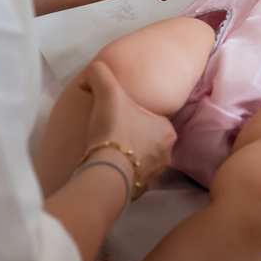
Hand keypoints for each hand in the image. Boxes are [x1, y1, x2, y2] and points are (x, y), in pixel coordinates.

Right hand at [82, 62, 175, 195]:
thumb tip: (93, 71)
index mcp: (167, 131)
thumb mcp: (107, 93)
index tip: (117, 118)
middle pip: (146, 140)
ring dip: (126, 156)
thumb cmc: (113, 132)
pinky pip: (131, 178)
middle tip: (110, 135)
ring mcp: (154, 175)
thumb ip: (101, 75)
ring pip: (140, 160)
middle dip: (130, 138)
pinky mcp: (140, 190)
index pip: (150, 119)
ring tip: (107, 152)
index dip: (131, 116)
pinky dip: (120, 173)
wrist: (106, 172)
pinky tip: (107, 168)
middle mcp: (166, 154)